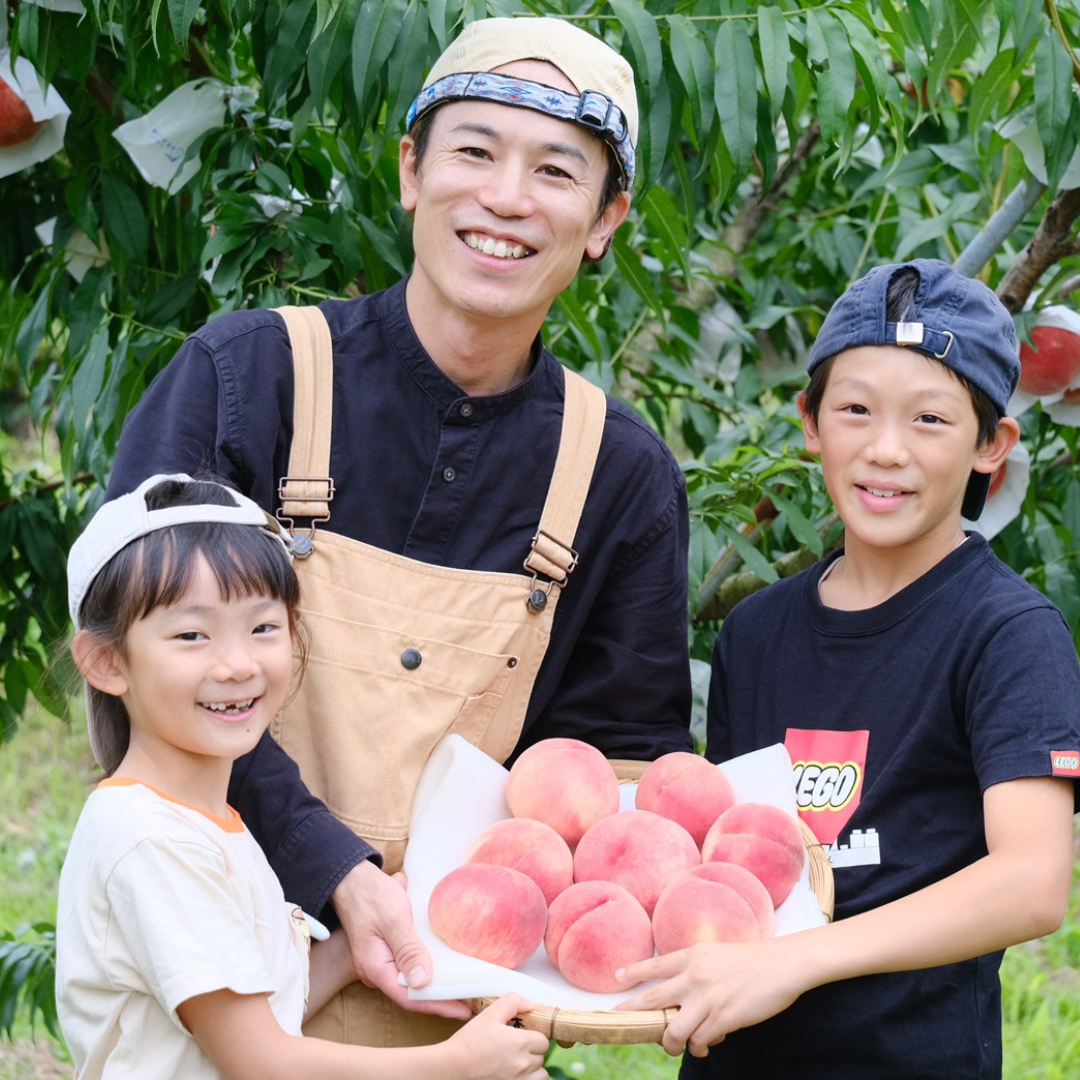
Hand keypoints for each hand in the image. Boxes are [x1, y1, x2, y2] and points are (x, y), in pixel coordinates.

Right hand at [331, 859, 471, 1019]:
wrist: (352, 878)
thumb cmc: (371, 896)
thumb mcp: (393, 919)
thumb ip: (407, 950)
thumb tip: (422, 981)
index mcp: (376, 968)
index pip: (409, 997)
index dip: (437, 1005)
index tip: (464, 1011)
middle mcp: (378, 970)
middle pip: (411, 992)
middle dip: (439, 997)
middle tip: (469, 999)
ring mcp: (382, 960)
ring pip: (411, 978)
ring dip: (435, 981)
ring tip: (462, 985)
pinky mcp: (388, 949)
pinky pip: (409, 963)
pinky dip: (428, 965)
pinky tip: (446, 965)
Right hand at [445, 994, 548, 1079]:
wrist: (454, 1066)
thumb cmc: (471, 1040)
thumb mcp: (489, 1014)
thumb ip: (512, 1002)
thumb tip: (530, 1004)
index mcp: (520, 1043)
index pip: (543, 1040)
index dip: (534, 1036)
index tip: (522, 1035)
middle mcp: (523, 1065)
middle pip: (541, 1057)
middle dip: (532, 1051)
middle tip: (516, 1048)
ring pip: (540, 1075)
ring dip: (533, 1069)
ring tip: (518, 1063)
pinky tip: (515, 1074)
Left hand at [615, 939, 803, 1057]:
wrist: (781, 964)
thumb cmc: (752, 960)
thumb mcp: (716, 954)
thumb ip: (696, 970)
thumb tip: (682, 996)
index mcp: (692, 956)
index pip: (655, 966)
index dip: (633, 973)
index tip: (617, 979)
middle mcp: (694, 977)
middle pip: (653, 1000)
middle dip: (635, 1016)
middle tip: (625, 1025)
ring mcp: (707, 999)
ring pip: (674, 1032)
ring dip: (673, 1044)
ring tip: (677, 1046)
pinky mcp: (724, 1019)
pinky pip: (701, 1041)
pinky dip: (701, 1045)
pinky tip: (708, 1042)